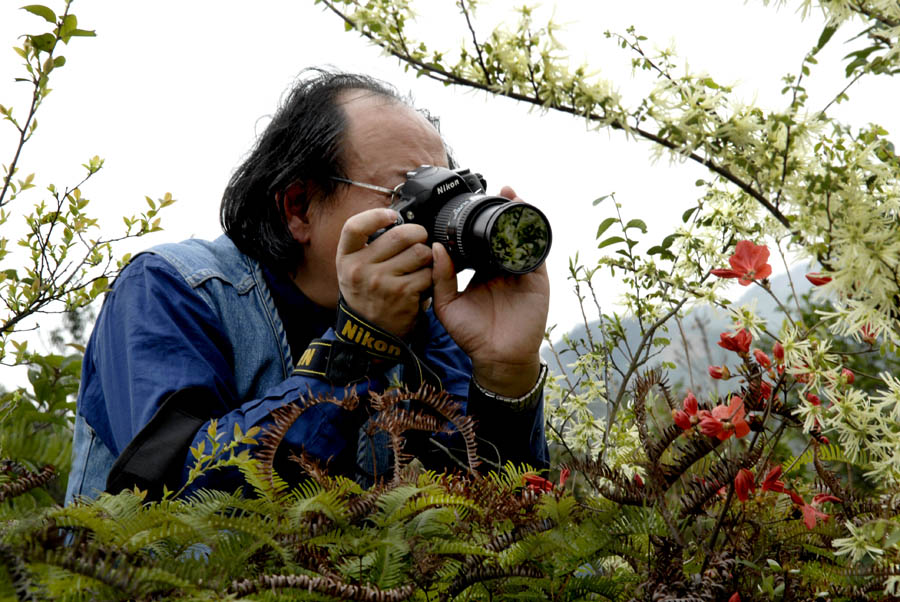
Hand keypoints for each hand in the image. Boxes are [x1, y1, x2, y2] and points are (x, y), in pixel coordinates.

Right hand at [336, 208, 433, 337]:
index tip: (392, 216)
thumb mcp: (353, 270)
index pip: (355, 226)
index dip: (376, 215)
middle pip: (399, 235)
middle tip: (420, 238)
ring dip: (427, 257)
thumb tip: (397, 219)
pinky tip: (423, 283)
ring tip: (421, 265)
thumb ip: (367, 246)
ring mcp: (382, 281)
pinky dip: (431, 277)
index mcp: (346, 258)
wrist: (369, 335)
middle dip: (418, 233)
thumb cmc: (366, 296)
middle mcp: (360, 269)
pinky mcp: (403, 293)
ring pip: (420, 252)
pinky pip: (429, 273)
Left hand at [431, 186, 549, 396]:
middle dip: (500, 211)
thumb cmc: (472, 335)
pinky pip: (537, 251)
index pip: (480, 240)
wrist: (497, 358)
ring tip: (510, 193)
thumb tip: (435, 248)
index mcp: (482, 271)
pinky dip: (534, 232)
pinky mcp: (536, 279)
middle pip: (503, 233)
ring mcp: (520, 272)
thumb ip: (441, 278)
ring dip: (518, 215)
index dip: (476, 222)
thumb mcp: (447, 305)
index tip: (467, 203)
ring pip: (521, 237)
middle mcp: (502, 268)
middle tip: (492, 190)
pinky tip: (527, 217)